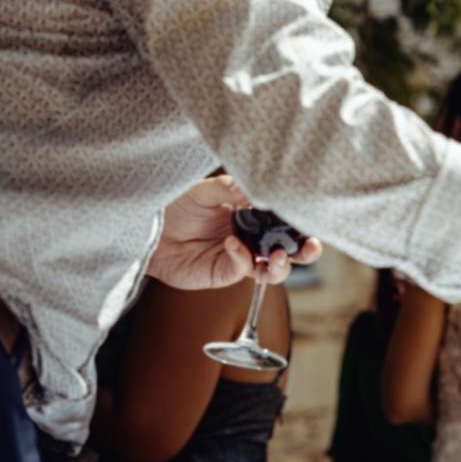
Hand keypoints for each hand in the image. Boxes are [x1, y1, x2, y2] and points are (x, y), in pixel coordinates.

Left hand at [147, 175, 322, 289]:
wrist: (149, 228)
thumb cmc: (177, 205)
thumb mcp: (207, 190)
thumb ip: (233, 189)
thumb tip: (257, 190)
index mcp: (254, 215)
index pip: (286, 222)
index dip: (302, 224)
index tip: (310, 220)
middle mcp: (252, 238)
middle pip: (290, 251)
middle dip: (306, 252)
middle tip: (311, 247)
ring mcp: (240, 257)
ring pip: (272, 269)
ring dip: (281, 265)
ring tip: (278, 255)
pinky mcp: (223, 272)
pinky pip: (243, 269)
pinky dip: (243, 258)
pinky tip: (232, 244)